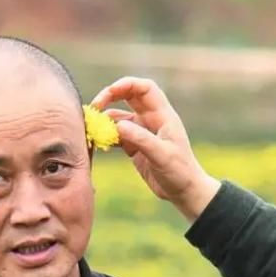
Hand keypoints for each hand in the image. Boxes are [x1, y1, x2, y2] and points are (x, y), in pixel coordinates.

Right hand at [91, 76, 220, 221]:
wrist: (184, 192)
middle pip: (128, 97)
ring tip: (91, 129)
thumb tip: (118, 125)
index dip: (127, 84)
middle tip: (94, 108)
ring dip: (104, 120)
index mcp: (163, 116)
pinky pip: (116, 134)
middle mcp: (152, 120)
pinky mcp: (135, 146)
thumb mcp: (162, 156)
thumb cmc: (180, 172)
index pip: (145, 88)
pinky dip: (105, 136)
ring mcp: (142, 132)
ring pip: (119, 117)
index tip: (109, 92)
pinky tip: (97, 143)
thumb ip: (141, 140)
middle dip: (110, 97)